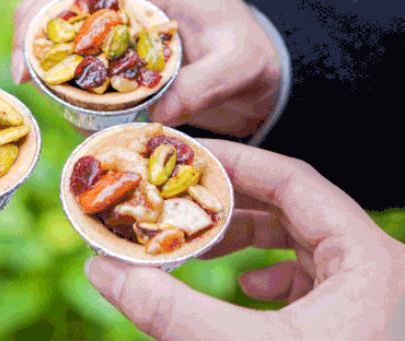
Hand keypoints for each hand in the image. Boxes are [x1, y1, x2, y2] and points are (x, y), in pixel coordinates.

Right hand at [11, 0, 280, 136]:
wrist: (266, 72)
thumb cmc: (256, 56)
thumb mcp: (240, 66)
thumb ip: (204, 85)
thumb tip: (158, 116)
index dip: (39, 24)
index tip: (27, 71)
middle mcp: (128, 7)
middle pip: (57, 13)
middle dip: (33, 48)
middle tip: (27, 89)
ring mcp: (124, 36)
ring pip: (66, 45)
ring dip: (53, 76)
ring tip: (60, 111)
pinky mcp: (126, 64)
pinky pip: (87, 74)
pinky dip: (76, 97)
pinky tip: (84, 122)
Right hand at [85, 141, 404, 339]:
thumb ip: (172, 311)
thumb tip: (102, 269)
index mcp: (369, 259)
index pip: (293, 180)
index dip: (232, 163)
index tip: (182, 157)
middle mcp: (376, 268)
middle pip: (293, 208)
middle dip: (228, 205)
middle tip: (177, 202)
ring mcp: (369, 295)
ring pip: (299, 241)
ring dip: (244, 239)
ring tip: (199, 245)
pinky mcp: (357, 320)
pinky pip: (310, 277)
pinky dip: (268, 275)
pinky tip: (243, 289)